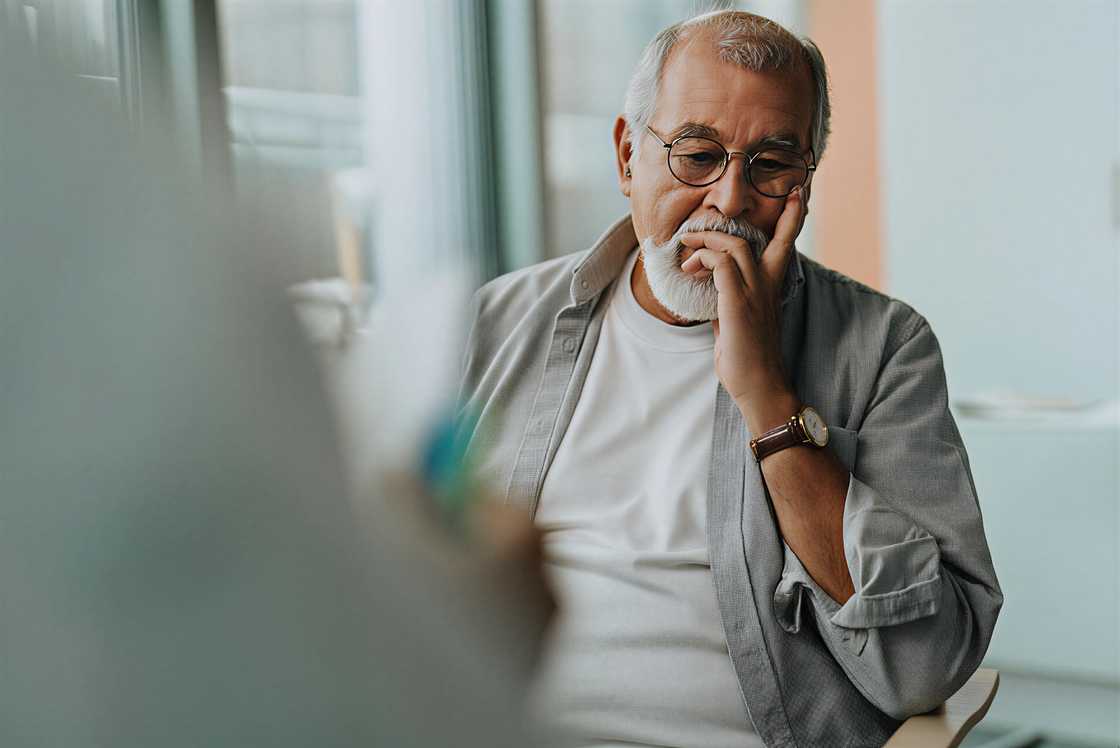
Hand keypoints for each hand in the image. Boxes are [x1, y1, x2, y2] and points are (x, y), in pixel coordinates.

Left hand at [678, 188, 807, 408]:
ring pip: (735, 245)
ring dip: (706, 238)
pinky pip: (721, 265)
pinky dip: (703, 257)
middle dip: (788, 210)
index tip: (798, 194)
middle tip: (784, 191)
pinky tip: (690, 266)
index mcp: (771, 287)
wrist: (760, 387)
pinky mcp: (738, 303)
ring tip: (687, 243)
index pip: (786, 244)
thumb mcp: (738, 321)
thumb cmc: (748, 359)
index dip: (793, 217)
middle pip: (781, 235)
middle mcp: (767, 285)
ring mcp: (754, 293)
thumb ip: (730, 300)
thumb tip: (714, 290)